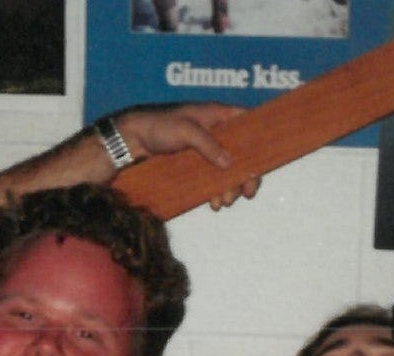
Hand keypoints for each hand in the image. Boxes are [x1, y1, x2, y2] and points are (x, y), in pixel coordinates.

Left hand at [113, 104, 260, 207]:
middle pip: (241, 153)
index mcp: (218, 116)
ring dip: (229, 187)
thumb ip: (208, 144)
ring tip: (223, 202)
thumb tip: (229, 163)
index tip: (262, 164)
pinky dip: (215, 191)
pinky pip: (212, 179)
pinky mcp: (195, 166)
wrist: (131, 141)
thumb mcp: (186, 131)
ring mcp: (206, 150)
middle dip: (244, 175)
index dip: (258, 143)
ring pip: (228, 170)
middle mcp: (216, 132)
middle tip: (245, 193)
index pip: (248, 125)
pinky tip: (213, 203)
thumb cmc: (158, 126)